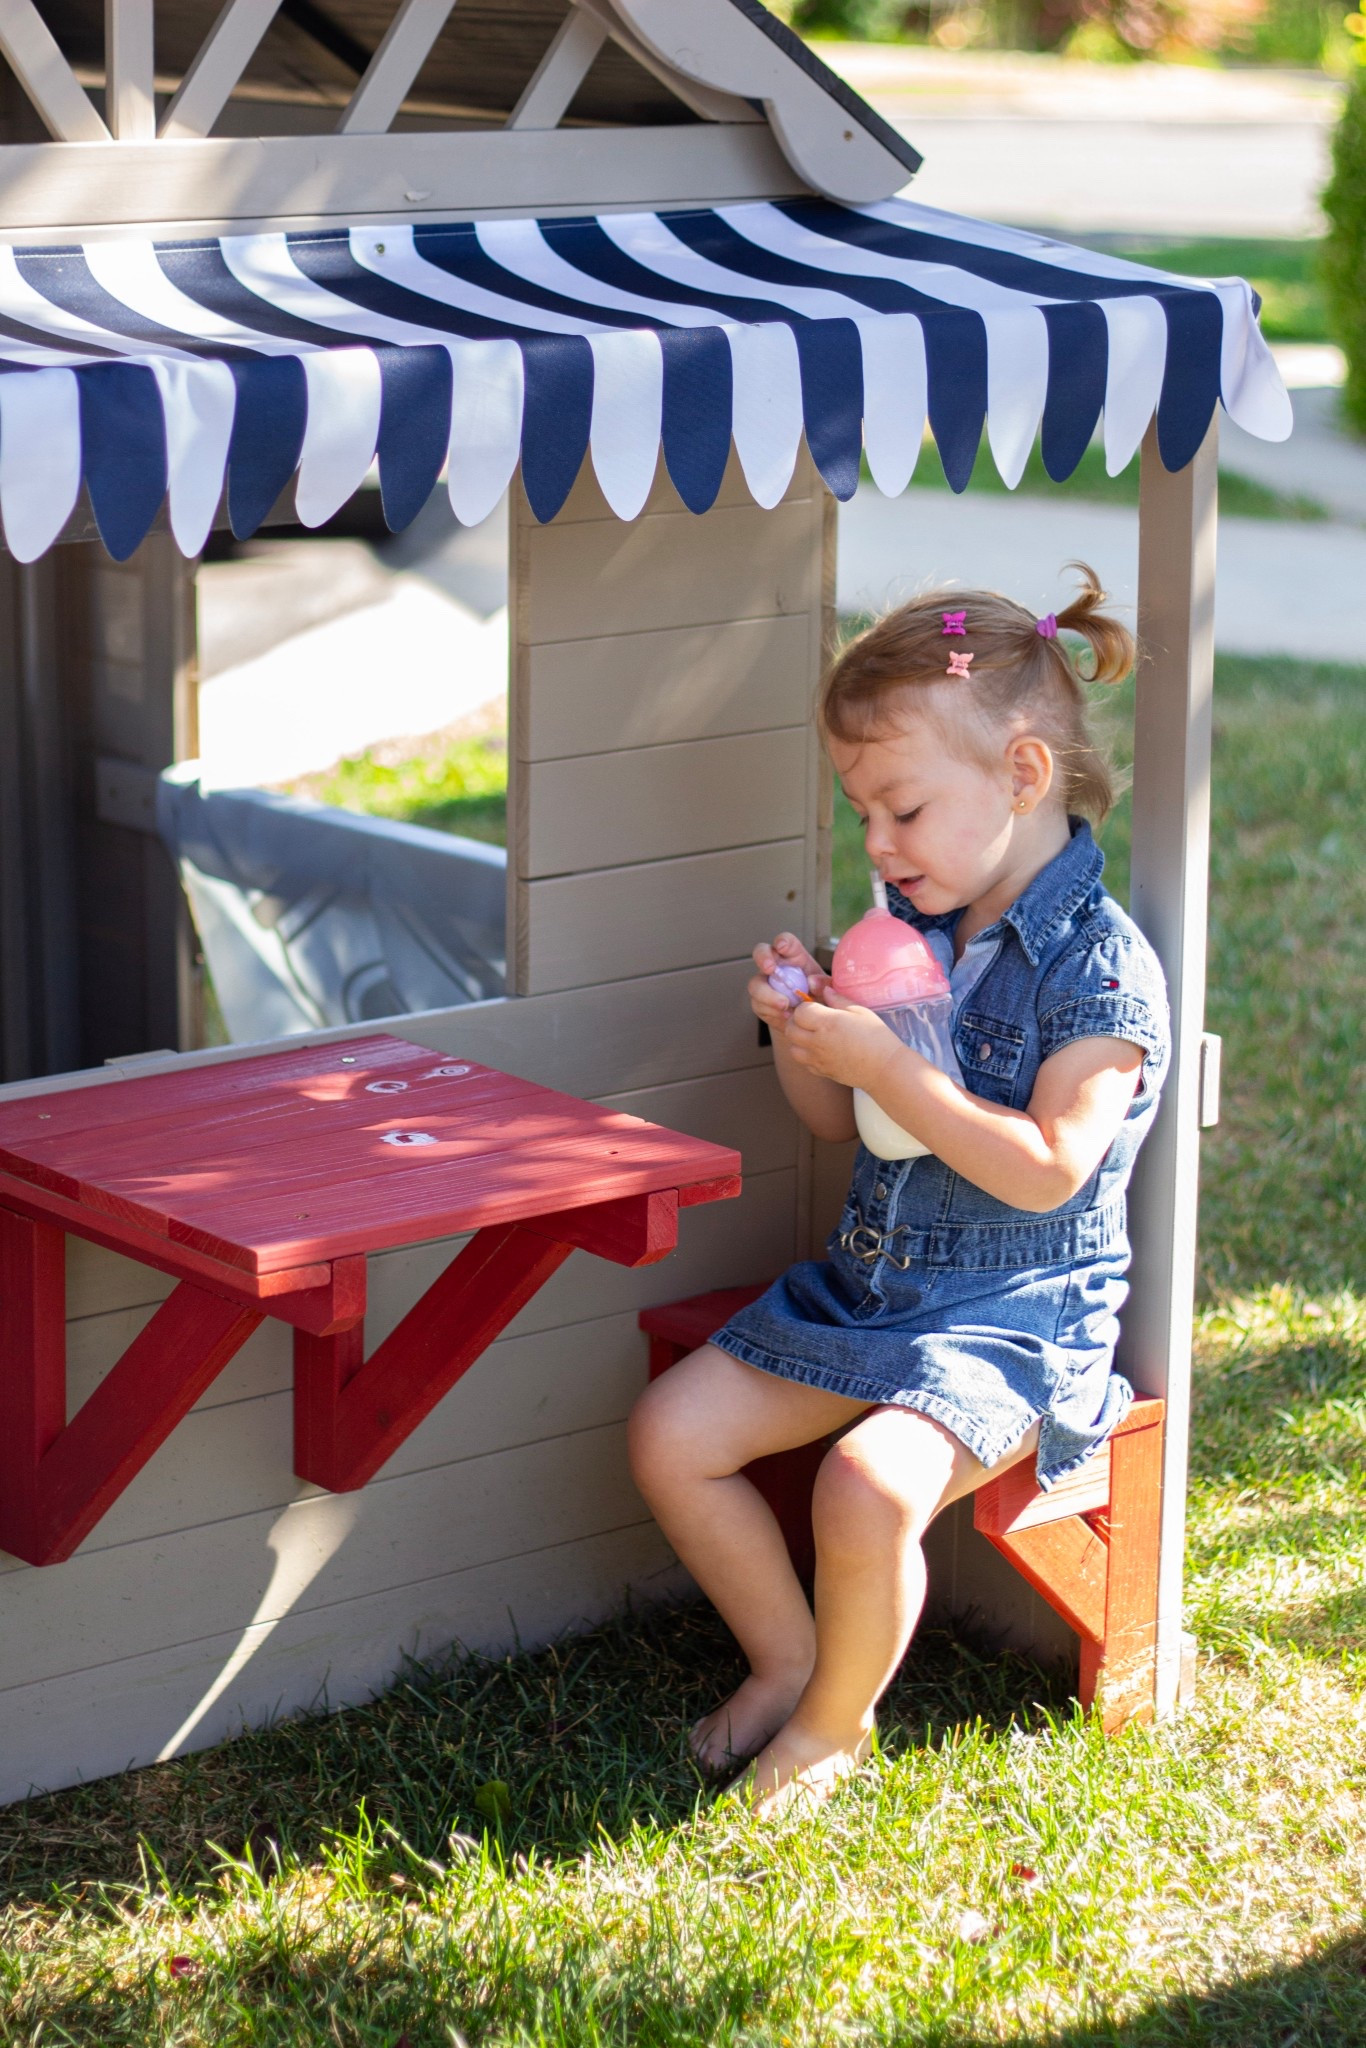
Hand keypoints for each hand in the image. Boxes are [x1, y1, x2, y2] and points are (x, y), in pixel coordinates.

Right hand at [747, 933, 829, 1032]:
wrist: (809, 1024)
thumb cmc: (819, 1000)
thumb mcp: (828, 990)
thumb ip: (825, 984)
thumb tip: (811, 981)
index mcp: (795, 958)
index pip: (786, 942)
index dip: (783, 941)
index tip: (783, 946)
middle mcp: (777, 967)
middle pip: (761, 952)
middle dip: (763, 958)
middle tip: (770, 968)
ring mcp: (766, 984)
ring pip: (756, 983)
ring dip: (768, 994)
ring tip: (785, 1005)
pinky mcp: (760, 1002)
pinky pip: (758, 1004)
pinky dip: (771, 1011)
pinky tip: (785, 1016)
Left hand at [784, 989, 909, 1092]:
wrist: (885, 1068)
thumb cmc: (877, 1037)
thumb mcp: (860, 1011)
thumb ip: (838, 999)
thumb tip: (824, 989)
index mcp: (827, 1023)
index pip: (800, 1011)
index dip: (805, 1007)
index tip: (815, 1007)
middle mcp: (817, 1042)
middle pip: (790, 1029)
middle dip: (796, 1021)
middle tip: (810, 1019)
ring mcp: (818, 1059)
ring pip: (792, 1048)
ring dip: (798, 1039)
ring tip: (812, 1035)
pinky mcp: (821, 1072)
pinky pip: (803, 1062)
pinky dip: (806, 1055)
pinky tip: (820, 1049)